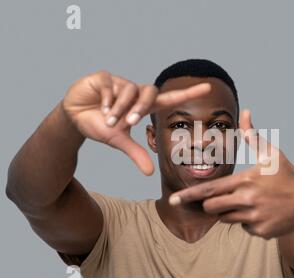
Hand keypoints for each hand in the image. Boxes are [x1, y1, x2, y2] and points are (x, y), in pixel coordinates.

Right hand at [62, 70, 210, 174]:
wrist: (74, 119)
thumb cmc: (100, 126)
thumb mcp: (118, 141)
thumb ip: (136, 153)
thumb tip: (151, 173)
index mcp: (142, 106)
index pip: (169, 98)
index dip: (188, 94)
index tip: (208, 88)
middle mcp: (135, 92)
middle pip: (149, 93)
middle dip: (139, 109)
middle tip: (128, 123)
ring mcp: (119, 82)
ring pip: (128, 91)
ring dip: (118, 109)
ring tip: (107, 119)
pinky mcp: (103, 77)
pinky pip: (110, 85)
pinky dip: (106, 99)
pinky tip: (99, 107)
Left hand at [169, 109, 293, 238]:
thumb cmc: (287, 175)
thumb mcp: (271, 154)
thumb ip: (252, 135)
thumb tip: (245, 112)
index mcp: (246, 180)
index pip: (210, 190)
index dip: (189, 195)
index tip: (173, 200)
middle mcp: (247, 201)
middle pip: (212, 207)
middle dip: (212, 203)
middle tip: (228, 196)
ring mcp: (254, 218)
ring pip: (226, 219)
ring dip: (232, 211)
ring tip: (252, 202)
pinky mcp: (260, 232)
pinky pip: (243, 228)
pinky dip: (248, 222)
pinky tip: (264, 213)